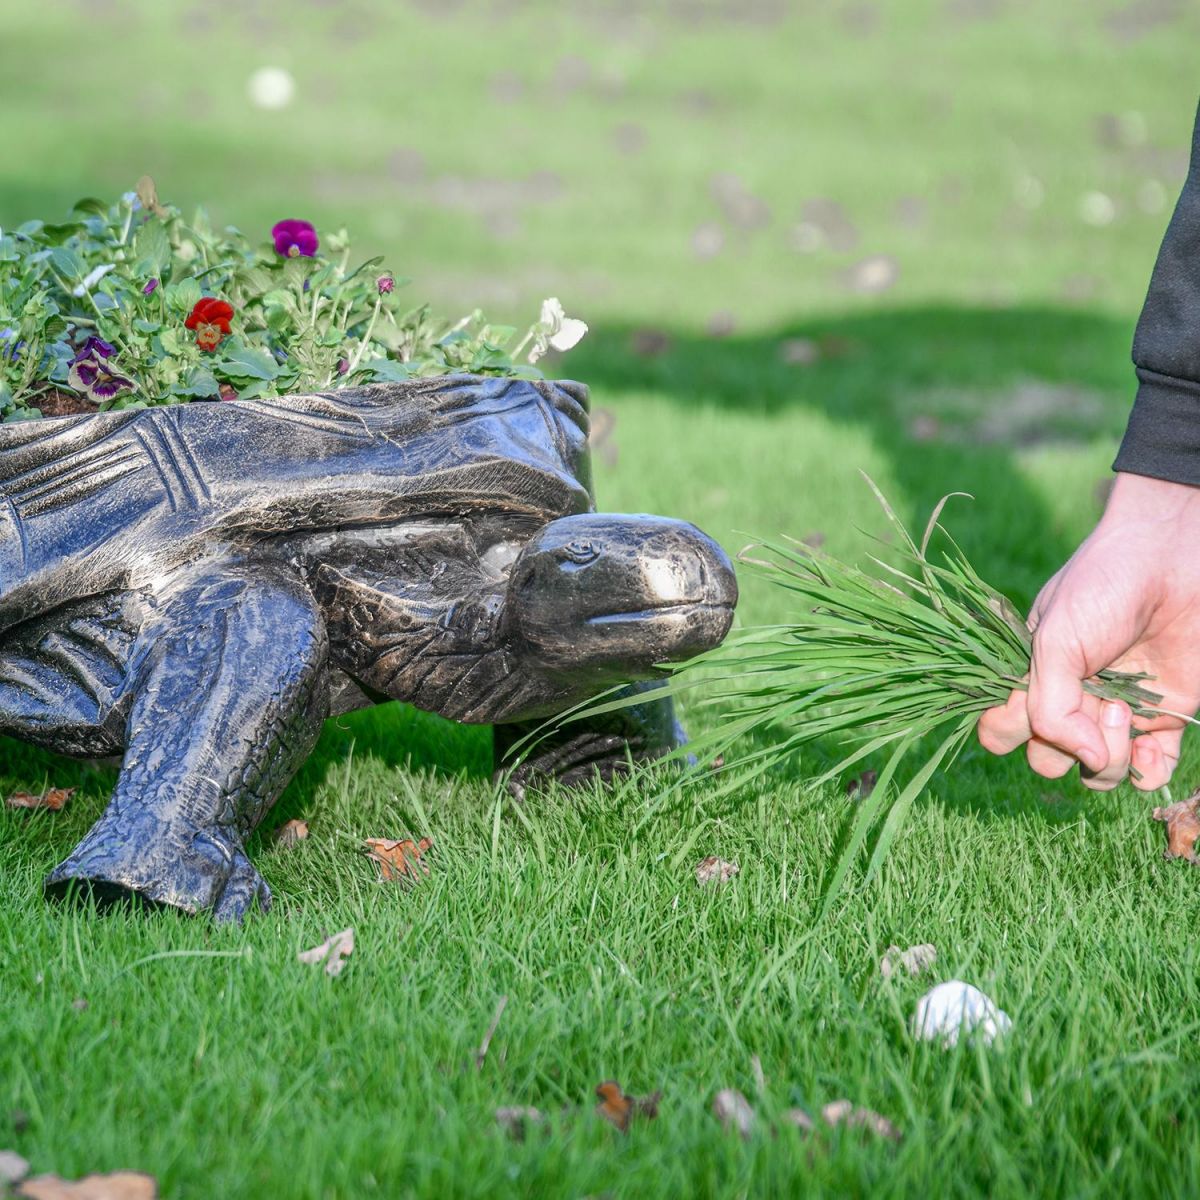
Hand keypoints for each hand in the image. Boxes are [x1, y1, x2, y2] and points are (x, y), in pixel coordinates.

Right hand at [977, 472, 1199, 790]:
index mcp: (1031, 677)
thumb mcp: (1055, 641)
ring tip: (1125, 711)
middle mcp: (1069, 700)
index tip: (1027, 706)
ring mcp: (1115, 714)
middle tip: (1090, 701)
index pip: (999, 731)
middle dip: (1064, 746)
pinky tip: (1150, 748)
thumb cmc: (1101, 588)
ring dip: (1109, 759)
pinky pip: (1148, 772)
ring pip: (1096, 773)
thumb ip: (1050, 708)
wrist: (1171, 561)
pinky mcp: (1162, 719)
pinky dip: (1148, 772)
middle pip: (1047, 761)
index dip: (1008, 732)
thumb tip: (1084, 759)